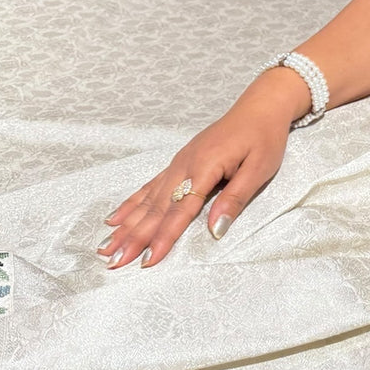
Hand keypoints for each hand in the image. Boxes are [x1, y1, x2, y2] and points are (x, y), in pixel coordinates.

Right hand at [96, 71, 307, 269]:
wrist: (259, 107)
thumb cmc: (264, 138)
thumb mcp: (259, 169)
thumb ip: (235, 199)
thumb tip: (216, 231)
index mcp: (205, 167)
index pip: (180, 211)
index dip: (163, 237)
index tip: (148, 260)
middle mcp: (184, 166)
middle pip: (156, 208)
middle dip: (134, 238)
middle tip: (113, 262)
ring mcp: (178, 163)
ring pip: (148, 200)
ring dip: (126, 225)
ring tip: (106, 247)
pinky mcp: (179, 162)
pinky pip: (150, 186)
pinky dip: (131, 204)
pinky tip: (115, 218)